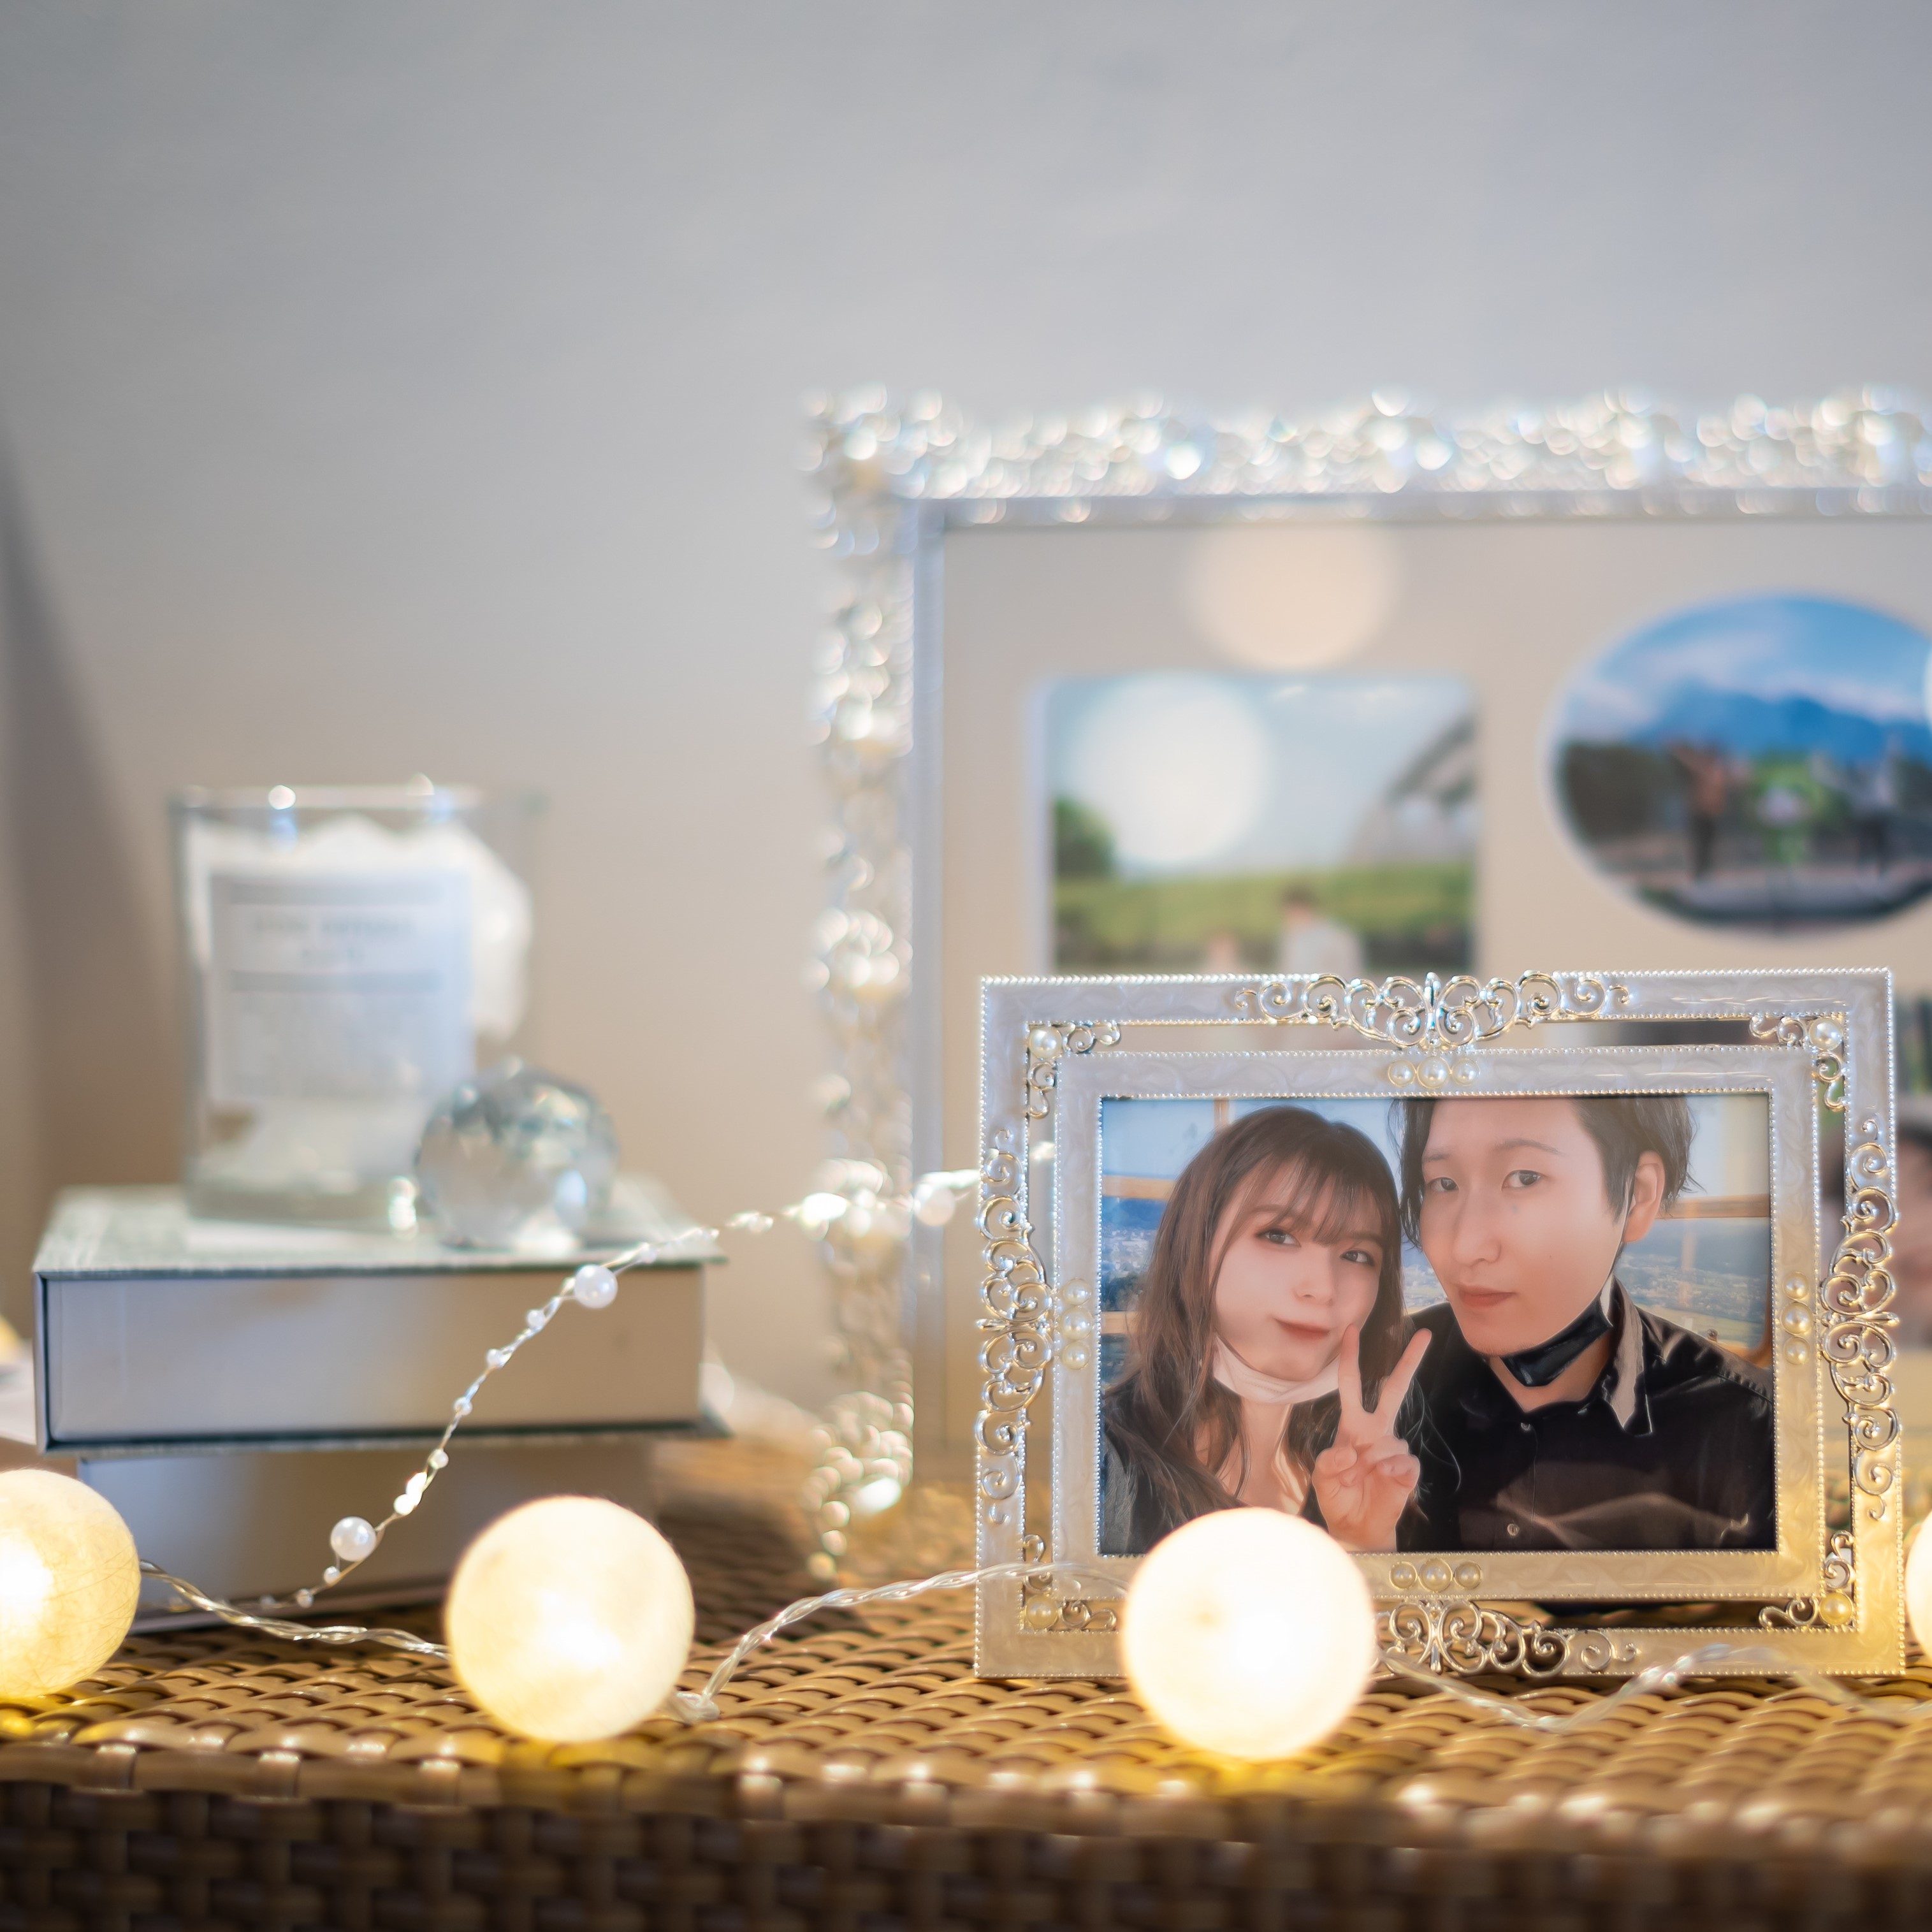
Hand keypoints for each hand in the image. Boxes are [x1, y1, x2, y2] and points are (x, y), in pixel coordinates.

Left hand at [1311, 1325, 1429, 1552]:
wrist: (1357, 1529)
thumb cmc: (1338, 1498)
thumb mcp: (1322, 1479)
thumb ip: (1329, 1463)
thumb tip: (1352, 1452)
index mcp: (1352, 1426)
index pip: (1351, 1384)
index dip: (1350, 1358)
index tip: (1351, 1330)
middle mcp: (1376, 1431)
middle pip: (1394, 1389)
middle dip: (1409, 1361)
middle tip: (1425, 1334)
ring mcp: (1394, 1449)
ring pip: (1392, 1441)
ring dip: (1376, 1463)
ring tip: (1365, 1481)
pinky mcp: (1408, 1470)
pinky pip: (1405, 1463)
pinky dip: (1393, 1474)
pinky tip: (1385, 1483)